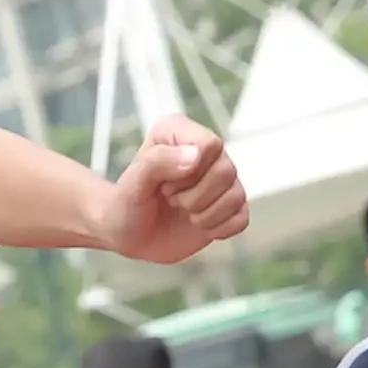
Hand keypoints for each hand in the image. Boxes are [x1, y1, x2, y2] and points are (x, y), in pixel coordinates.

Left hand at [96, 118, 249, 266]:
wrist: (128, 235)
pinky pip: (241, 218)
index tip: (162, 183)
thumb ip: (157, 162)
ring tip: (181, 211)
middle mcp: (206, 150)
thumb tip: (196, 157)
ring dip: (203, 214)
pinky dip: (218, 229)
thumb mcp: (132, 184)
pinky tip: (197, 225)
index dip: (188, 172)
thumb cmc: (126, 204)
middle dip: (193, 197)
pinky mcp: (229, 205)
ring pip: (236, 195)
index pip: (210, 144)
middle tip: (170, 199)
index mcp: (180, 131)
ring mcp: (220, 178)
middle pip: (226, 171)